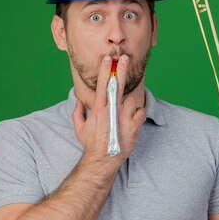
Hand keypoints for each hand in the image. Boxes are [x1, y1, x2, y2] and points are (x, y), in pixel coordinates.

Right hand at [72, 55, 145, 172]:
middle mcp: (111, 110)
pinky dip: (138, 114)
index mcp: (98, 108)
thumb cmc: (91, 144)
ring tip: (123, 114)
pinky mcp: (134, 126)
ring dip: (129, 104)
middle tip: (124, 59)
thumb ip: (77, 112)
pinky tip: (132, 120)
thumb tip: (78, 100)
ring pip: (131, 100)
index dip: (106, 70)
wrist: (103, 160)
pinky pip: (141, 112)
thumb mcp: (79, 128)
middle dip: (121, 70)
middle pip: (119, 85)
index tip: (108, 59)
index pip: (103, 84)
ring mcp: (124, 118)